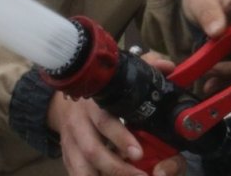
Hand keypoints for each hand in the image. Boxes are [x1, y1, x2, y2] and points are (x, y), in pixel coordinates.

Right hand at [47, 53, 185, 175]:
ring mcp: (70, 144)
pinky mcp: (67, 159)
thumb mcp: (122, 76)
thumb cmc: (102, 93)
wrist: (64, 104)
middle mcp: (79, 124)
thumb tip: (167, 66)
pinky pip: (76, 174)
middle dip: (117, 168)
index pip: (104, 121)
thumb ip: (147, 67)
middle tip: (141, 175)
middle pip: (93, 151)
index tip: (138, 153)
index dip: (120, 138)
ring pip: (82, 168)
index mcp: (94, 103)